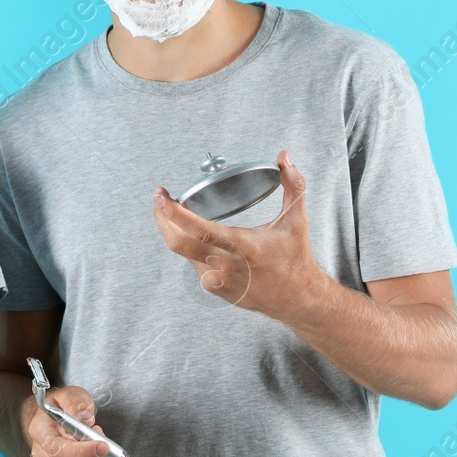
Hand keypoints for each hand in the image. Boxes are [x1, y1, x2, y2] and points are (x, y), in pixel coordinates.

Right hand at [25, 385, 115, 456]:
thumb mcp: (70, 395)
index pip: (58, 450)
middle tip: (105, 443)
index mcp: (40, 432)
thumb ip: (77, 403)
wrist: (54, 420)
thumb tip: (86, 420)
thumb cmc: (63, 407)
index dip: (84, 451)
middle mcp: (42, 456)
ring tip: (106, 456)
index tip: (104, 446)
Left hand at [151, 149, 326, 322]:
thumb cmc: (295, 258)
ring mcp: (218, 280)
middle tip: (159, 199)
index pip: (201, 229)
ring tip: (182, 214)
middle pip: (178, 243)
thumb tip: (284, 156)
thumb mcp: (296, 220)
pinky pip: (194, 263)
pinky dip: (193, 247)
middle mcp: (226, 265)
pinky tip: (201, 238)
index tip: (161, 197)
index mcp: (244, 247)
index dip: (175, 214)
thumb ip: (293, 184)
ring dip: (179, 232)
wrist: (297, 299)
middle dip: (161, 219)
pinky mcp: (214, 289)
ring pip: (185, 252)